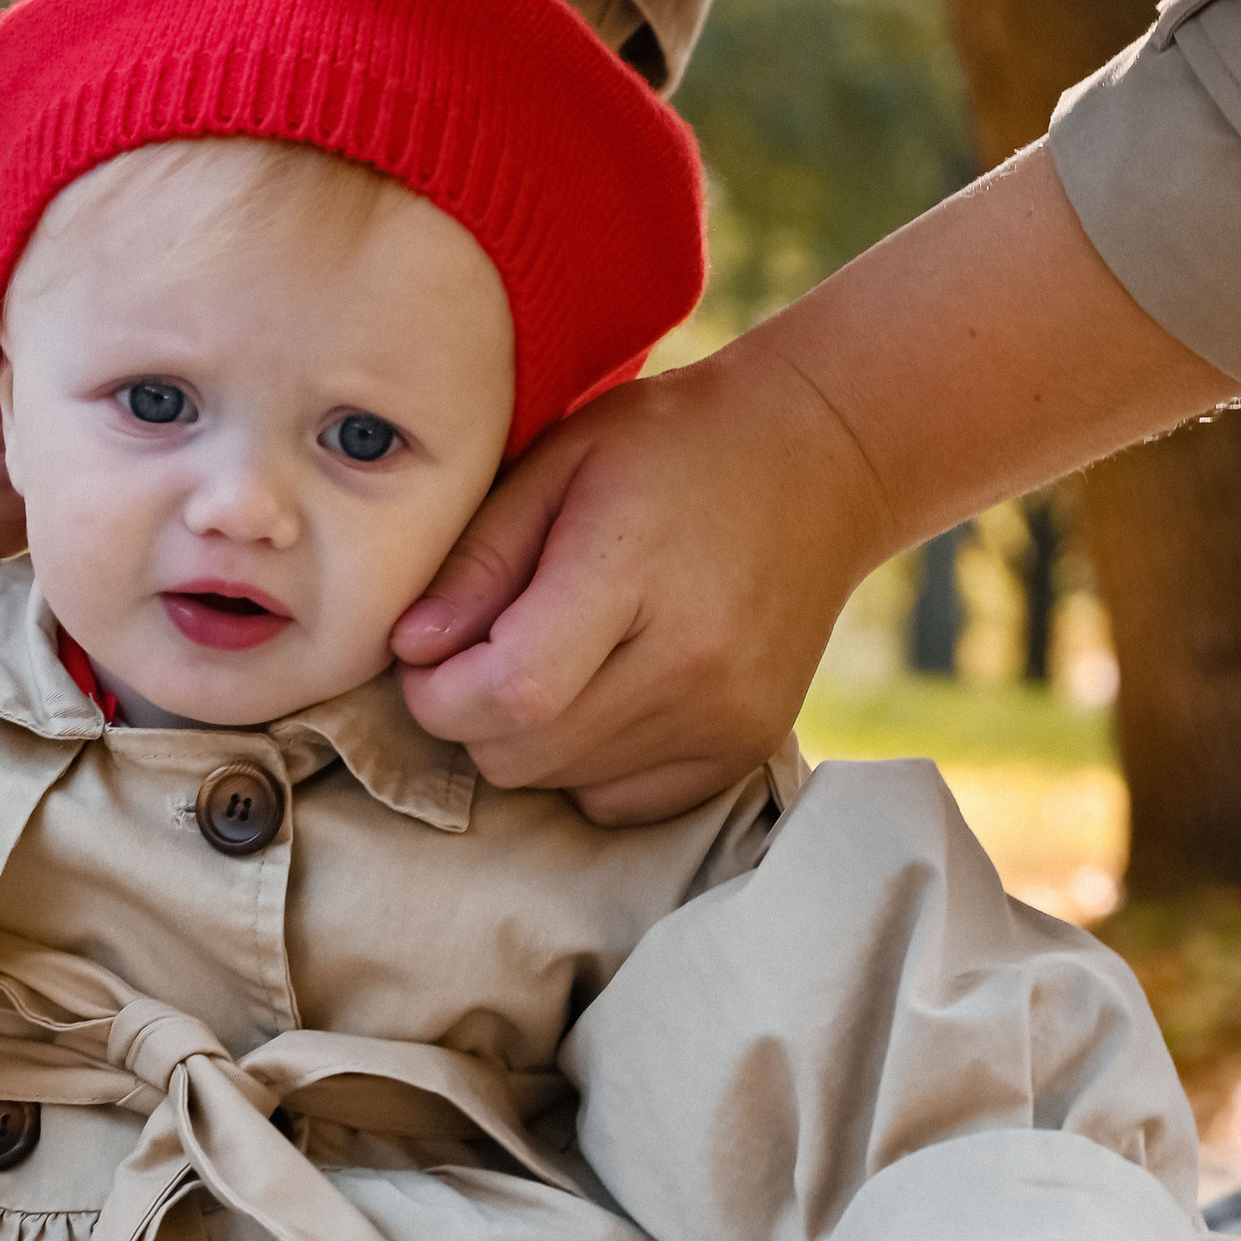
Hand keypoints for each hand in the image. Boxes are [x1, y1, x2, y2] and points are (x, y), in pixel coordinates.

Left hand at [388, 145, 1235, 822]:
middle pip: (518, 757)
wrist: (832, 443)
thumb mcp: (564, 456)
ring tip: (548, 646)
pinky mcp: (745, 745)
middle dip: (474, 711)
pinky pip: (630, 804)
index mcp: (632, 585)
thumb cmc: (669, 436)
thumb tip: (408, 646)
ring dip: (533, 737)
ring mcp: (723, 717)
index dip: (433, 686)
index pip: (489, 701)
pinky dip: (596, 764)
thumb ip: (478, 552)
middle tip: (482, 634)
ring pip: (569, 788)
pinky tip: (605, 686)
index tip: (431, 637)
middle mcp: (683, 668)